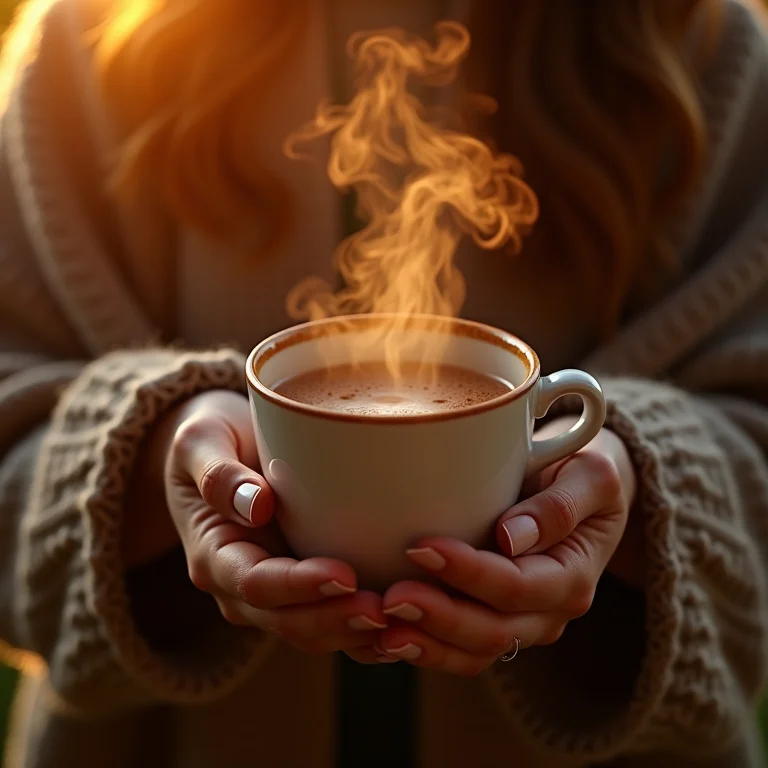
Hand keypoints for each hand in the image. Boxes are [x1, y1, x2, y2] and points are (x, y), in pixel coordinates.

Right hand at [126, 390, 391, 662]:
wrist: (218, 453)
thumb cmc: (211, 439)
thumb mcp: (199, 442)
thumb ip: (218, 475)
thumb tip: (257, 505)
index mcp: (214, 555)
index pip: (255, 583)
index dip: (299, 585)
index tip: (344, 574)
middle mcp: (240, 587)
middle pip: (286, 619)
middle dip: (335, 619)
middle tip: (383, 608)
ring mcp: (272, 595)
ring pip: (312, 632)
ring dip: (355, 633)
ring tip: (403, 624)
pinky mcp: (301, 590)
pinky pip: (331, 622)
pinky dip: (364, 634)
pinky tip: (405, 631)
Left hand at [376, 420, 637, 674]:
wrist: (580, 495)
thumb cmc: (581, 476)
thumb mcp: (591, 477)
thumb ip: (560, 506)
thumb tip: (513, 538)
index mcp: (572, 577)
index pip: (516, 585)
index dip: (469, 573)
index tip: (423, 547)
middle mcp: (548, 612)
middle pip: (491, 631)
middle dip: (439, 617)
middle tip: (391, 597)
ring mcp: (520, 624)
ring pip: (473, 652)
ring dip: (425, 644)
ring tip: (380, 631)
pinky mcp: (492, 622)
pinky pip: (459, 651)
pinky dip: (424, 649)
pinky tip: (384, 638)